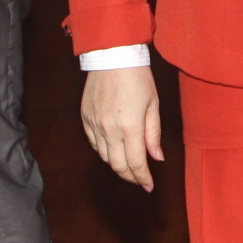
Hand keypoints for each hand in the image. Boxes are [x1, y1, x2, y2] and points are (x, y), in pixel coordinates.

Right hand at [82, 64, 163, 190]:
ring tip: (129, 165)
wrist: (112, 56)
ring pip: (105, 157)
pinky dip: (104, 151)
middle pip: (118, 166)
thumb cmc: (138, 77)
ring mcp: (95, 124)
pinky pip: (94, 144)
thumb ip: (153, 134)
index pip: (136, 163)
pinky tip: (114, 150)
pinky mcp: (85, 118)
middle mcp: (110, 129)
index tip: (149, 186)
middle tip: (140, 179)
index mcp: (130, 127)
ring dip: (118, 165)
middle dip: (130, 176)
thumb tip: (157, 157)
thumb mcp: (153, 104)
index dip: (143, 178)